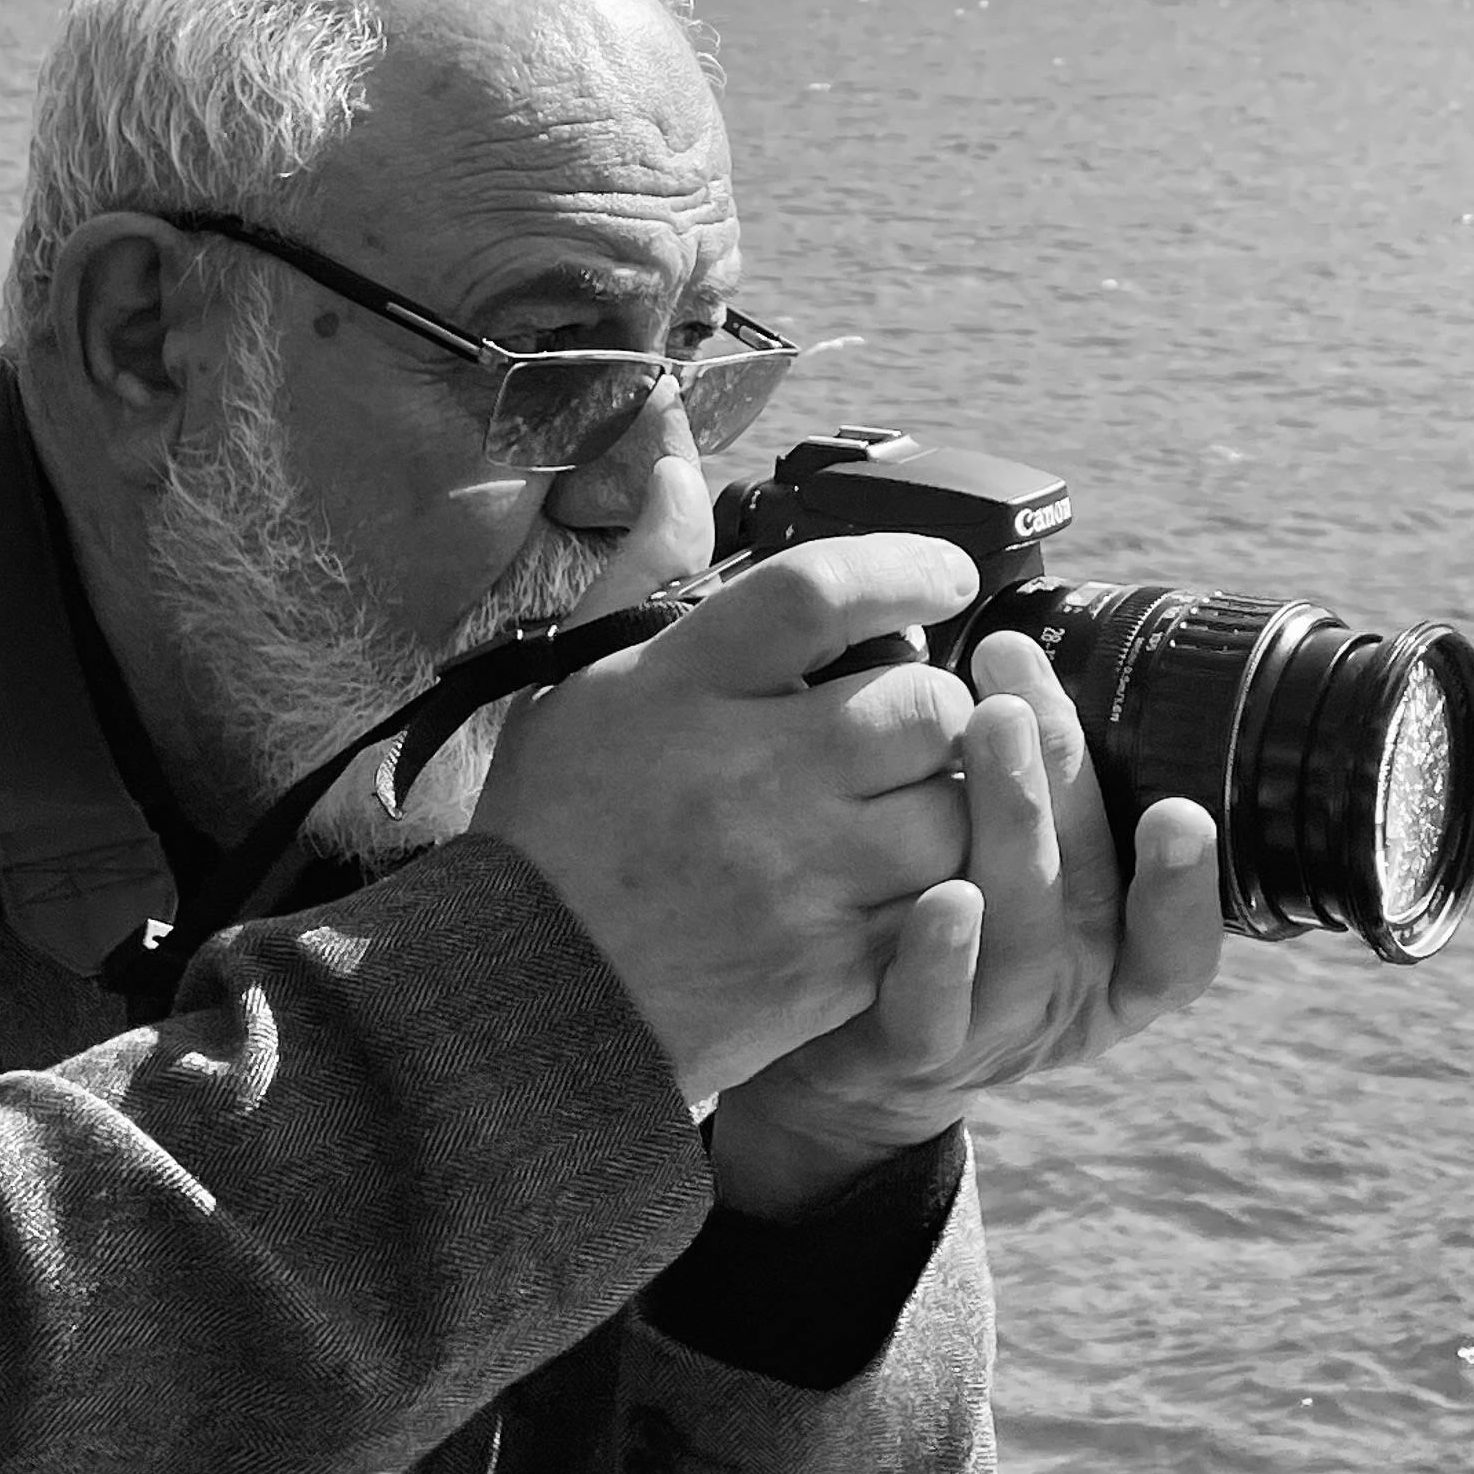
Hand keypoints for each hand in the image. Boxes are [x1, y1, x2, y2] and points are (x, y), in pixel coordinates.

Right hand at [471, 531, 980, 1110]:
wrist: (525, 1001)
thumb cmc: (552, 827)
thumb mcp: (575, 681)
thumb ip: (644, 573)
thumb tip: (679, 472)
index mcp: (686, 684)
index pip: (824, 589)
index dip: (906, 568)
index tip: (944, 578)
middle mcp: (750, 770)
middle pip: (919, 702)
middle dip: (934, 705)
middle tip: (909, 720)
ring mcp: (795, 873)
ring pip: (949, 810)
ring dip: (944, 802)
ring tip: (902, 805)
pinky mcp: (826, 965)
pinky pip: (936, 909)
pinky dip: (935, 895)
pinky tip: (894, 885)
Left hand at [706, 624, 1223, 1215]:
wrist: (844, 1046)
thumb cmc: (940, 915)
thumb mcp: (1017, 864)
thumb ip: (1043, 786)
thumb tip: (1025, 642)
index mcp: (1114, 954)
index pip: (1178, 940)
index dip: (1186, 883)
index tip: (1180, 807)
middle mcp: (1069, 992)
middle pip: (1090, 893)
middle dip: (1067, 778)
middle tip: (1025, 688)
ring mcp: (993, 1027)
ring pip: (1022, 934)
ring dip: (1012, 823)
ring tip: (990, 724)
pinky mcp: (912, 1047)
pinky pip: (932, 1011)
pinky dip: (942, 953)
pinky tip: (939, 892)